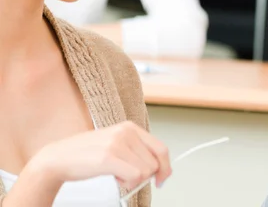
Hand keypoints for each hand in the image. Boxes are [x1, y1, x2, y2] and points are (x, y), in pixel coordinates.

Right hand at [29, 121, 171, 190]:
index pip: (161, 149)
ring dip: (133, 180)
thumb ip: (137, 150)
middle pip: (154, 163)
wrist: (58, 158)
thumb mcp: (117, 143)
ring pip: (146, 171)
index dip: (165, 167)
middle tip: (127, 176)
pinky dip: (128, 184)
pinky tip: (116, 179)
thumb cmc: (87, 154)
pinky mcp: (108, 157)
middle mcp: (126, 132)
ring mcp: (117, 143)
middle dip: (144, 176)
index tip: (162, 179)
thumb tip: (161, 168)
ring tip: (117, 175)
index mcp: (130, 127)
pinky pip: (135, 176)